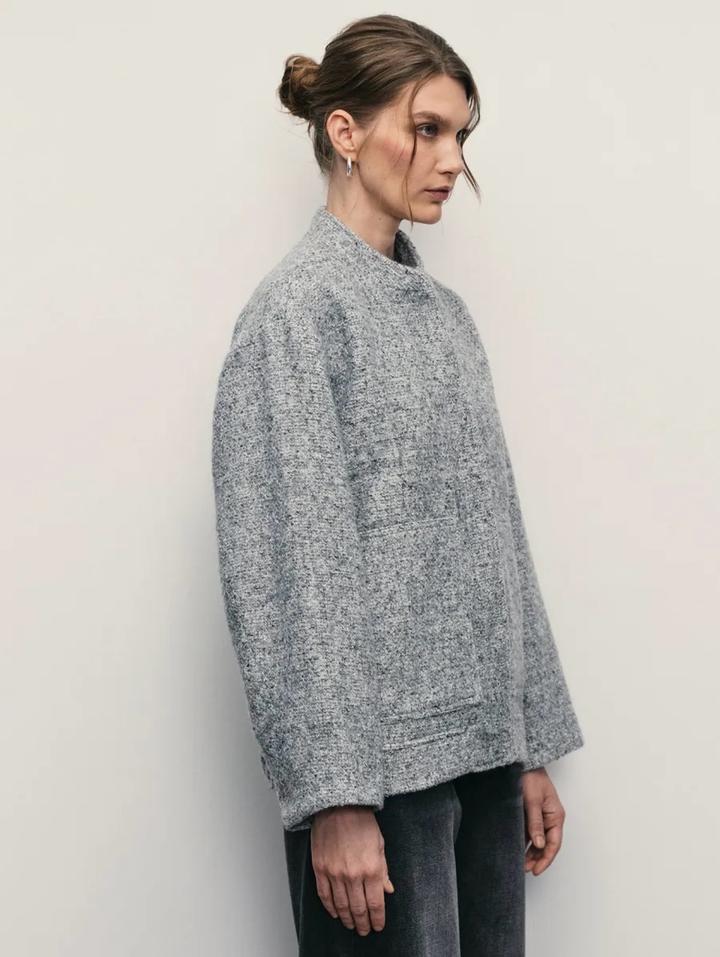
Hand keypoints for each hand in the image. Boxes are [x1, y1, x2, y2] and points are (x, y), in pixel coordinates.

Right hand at [310, 805, 394, 934]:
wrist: (338, 805)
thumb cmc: (361, 821)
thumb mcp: (380, 844)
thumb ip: (383, 870)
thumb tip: (388, 890)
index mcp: (371, 869)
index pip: (375, 904)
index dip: (377, 919)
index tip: (378, 926)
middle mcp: (353, 875)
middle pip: (358, 909)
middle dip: (363, 923)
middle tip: (364, 931)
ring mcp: (334, 873)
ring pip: (341, 906)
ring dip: (347, 919)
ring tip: (351, 925)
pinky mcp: (320, 868)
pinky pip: (324, 895)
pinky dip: (330, 908)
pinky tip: (335, 913)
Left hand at [521, 767, 565, 874]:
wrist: (521, 762)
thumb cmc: (530, 777)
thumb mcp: (532, 800)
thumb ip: (535, 822)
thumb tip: (539, 844)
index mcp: (556, 816)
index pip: (554, 844)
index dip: (546, 859)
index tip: (536, 870)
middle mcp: (550, 818)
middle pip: (546, 845)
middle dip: (537, 859)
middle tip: (525, 870)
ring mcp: (541, 817)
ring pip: (538, 841)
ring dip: (531, 852)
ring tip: (521, 864)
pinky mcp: (531, 814)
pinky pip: (530, 832)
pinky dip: (525, 842)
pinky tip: (518, 849)